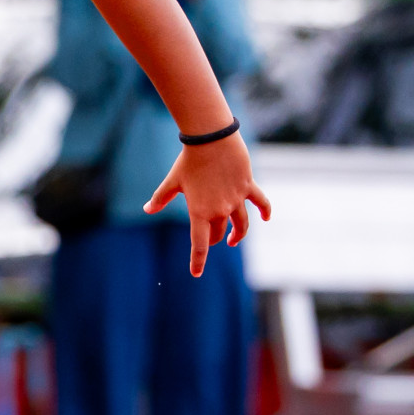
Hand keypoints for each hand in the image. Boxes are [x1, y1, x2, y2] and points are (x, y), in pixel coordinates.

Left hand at [144, 133, 270, 276]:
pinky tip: (266, 218)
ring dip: (238, 234)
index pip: (199, 244)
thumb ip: (160, 198)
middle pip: (219, 233)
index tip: (196, 274)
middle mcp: (220, 210)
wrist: (211, 140)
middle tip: (212, 241)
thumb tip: (147, 210)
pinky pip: (261, 203)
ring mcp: (237, 200)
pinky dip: (265, 211)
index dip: (197, 261)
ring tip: (232, 239)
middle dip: (214, 240)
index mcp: (199, 212)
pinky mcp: (248, 187)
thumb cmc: (188, 161)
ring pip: (241, 224)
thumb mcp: (172, 181)